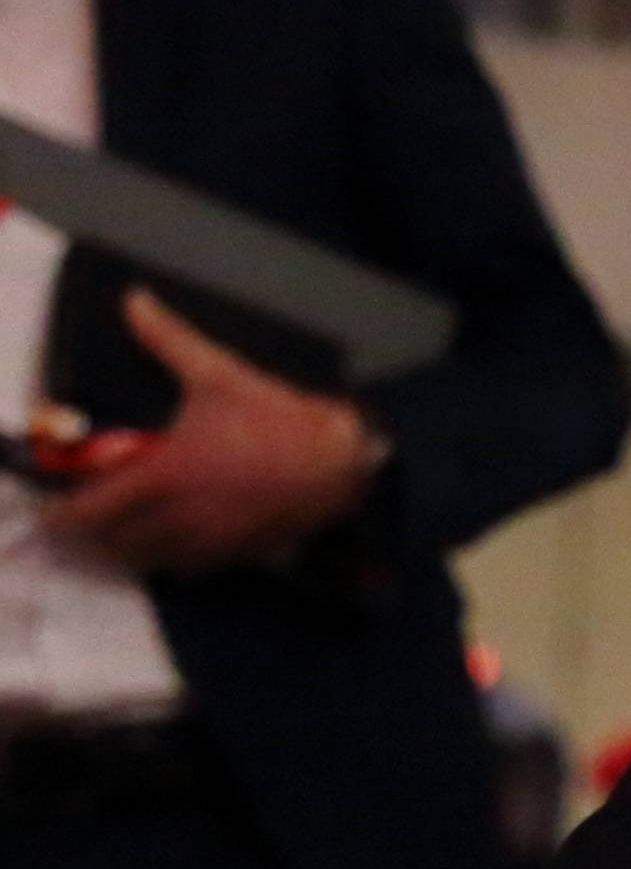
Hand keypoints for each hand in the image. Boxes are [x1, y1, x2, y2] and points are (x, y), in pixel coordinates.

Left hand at [39, 292, 383, 573]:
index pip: (91, 510)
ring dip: (128, 548)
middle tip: (90, 515)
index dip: (63, 516)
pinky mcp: (234, 553)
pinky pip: (186, 569)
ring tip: (124, 530)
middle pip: (112, 542)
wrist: (340, 460)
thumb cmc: (275, 417)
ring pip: (147, 561)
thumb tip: (133, 299)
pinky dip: (168, 559)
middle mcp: (177, 516)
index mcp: (163, 475)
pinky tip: (172, 541)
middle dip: (95, 532)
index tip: (52, 514)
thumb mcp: (218, 372)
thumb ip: (168, 339)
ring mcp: (207, 540)